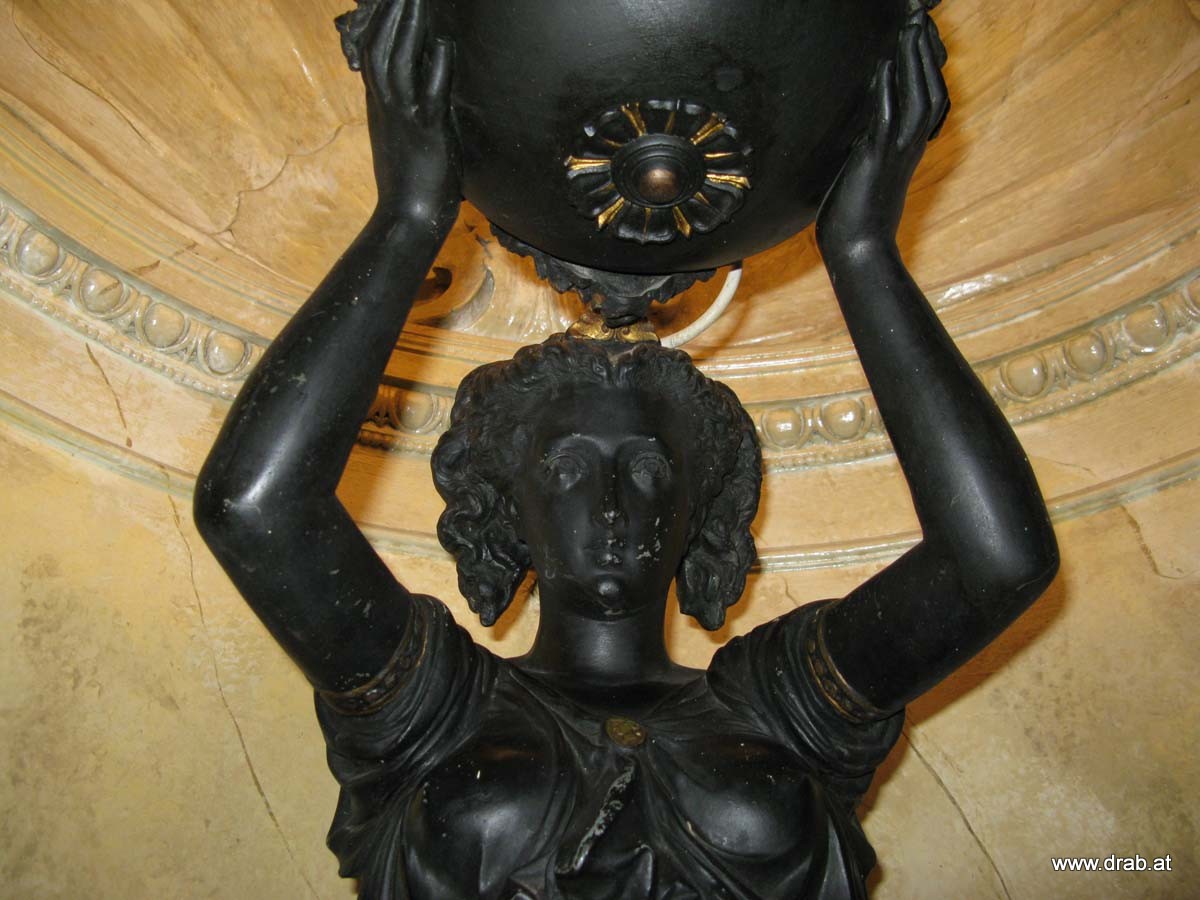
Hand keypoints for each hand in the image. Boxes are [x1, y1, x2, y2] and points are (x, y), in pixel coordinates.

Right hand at [360, 0, 460, 230]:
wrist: (408, 218)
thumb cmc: (412, 179)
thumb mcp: (403, 132)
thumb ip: (409, 102)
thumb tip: (423, 75)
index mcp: (381, 103)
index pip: (373, 50)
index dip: (381, 21)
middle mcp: (387, 105)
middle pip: (380, 46)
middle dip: (391, 11)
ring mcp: (404, 117)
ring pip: (397, 62)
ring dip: (408, 26)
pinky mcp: (427, 133)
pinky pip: (430, 94)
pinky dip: (437, 68)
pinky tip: (443, 45)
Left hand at [816, 12, 948, 252]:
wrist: (858, 249)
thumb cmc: (856, 214)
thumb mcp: (863, 167)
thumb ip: (868, 142)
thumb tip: (859, 125)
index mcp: (909, 144)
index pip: (929, 93)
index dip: (927, 61)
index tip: (920, 30)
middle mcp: (910, 145)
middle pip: (931, 87)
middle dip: (926, 49)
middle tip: (920, 14)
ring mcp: (897, 153)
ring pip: (919, 98)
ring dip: (914, 62)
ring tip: (909, 28)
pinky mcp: (877, 162)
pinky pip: (887, 121)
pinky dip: (887, 93)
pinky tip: (882, 67)